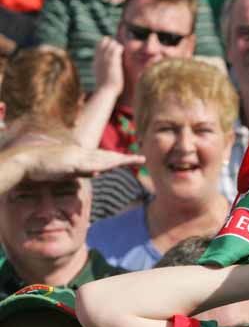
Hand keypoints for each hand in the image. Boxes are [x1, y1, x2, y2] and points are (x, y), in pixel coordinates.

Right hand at [22, 144, 145, 180]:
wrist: (28, 162)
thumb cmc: (48, 168)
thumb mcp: (70, 172)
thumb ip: (84, 171)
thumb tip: (99, 173)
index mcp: (83, 155)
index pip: (106, 157)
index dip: (121, 158)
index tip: (135, 160)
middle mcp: (82, 153)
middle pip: (107, 156)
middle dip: (125, 158)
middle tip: (142, 159)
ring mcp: (75, 157)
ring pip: (99, 159)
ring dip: (115, 161)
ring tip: (131, 161)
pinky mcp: (67, 163)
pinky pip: (84, 165)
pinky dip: (95, 167)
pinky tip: (105, 169)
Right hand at [93, 37, 123, 95]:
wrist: (105, 91)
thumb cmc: (105, 88)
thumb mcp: (100, 75)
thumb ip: (101, 68)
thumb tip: (104, 69)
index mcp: (96, 60)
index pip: (99, 45)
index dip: (106, 44)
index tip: (113, 50)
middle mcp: (100, 57)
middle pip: (104, 41)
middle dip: (112, 43)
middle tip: (118, 51)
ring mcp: (106, 58)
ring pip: (111, 43)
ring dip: (117, 45)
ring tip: (121, 53)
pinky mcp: (113, 61)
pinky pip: (117, 48)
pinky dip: (121, 48)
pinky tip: (123, 53)